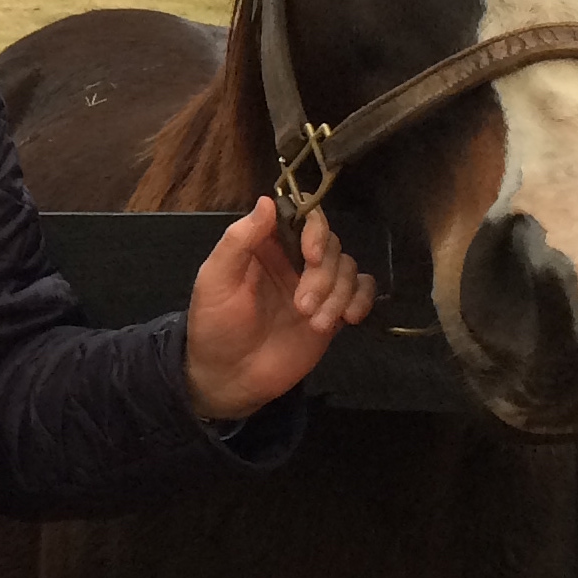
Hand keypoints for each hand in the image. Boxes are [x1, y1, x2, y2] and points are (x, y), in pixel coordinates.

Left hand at [183, 198, 375, 420]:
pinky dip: (361, 299)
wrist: (229, 377)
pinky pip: (362, 290)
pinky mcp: (332, 310)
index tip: (310, 254)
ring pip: (348, 267)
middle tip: (301, 306)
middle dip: (322, 275)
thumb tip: (267, 201)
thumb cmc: (214, 325)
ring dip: (337, 295)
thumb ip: (239, 240)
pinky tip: (348, 319)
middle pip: (330, 244)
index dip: (315, 229)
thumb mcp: (215, 280)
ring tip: (313, 324)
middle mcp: (293, 259)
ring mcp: (315, 285)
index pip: (302, 216)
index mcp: (265, 245)